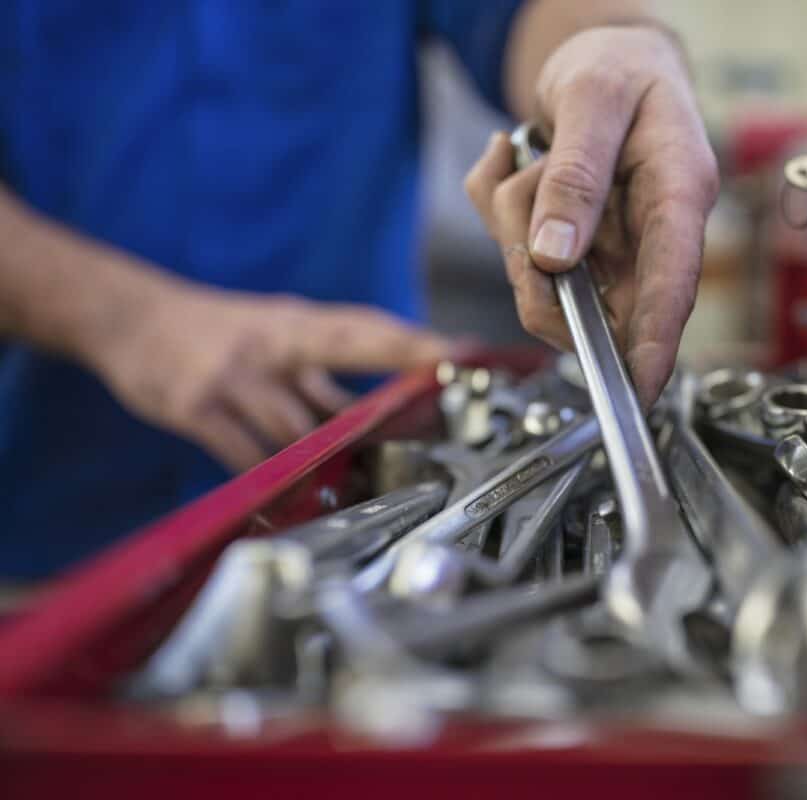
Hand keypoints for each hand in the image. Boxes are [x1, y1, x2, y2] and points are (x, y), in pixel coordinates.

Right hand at [90, 283, 452, 471]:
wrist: (128, 316)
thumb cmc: (219, 332)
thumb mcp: (274, 338)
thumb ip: (322, 376)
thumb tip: (381, 411)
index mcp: (296, 323)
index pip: (364, 328)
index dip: (411, 340)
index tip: (455, 352)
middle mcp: (270, 343)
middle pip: (341, 355)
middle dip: (390, 375)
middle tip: (433, 396)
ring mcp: (233, 376)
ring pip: (294, 427)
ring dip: (326, 461)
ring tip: (357, 488)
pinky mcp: (196, 407)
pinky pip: (243, 454)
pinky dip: (269, 478)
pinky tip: (286, 497)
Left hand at [466, 23, 717, 402]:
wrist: (603, 55)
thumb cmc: (619, 67)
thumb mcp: (593, 99)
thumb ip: (577, 176)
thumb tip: (558, 257)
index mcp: (678, 193)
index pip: (674, 283)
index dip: (656, 341)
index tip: (638, 386)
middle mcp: (650, 232)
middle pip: (597, 298)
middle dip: (539, 265)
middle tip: (518, 194)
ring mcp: (613, 245)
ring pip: (548, 280)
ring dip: (513, 223)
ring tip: (524, 159)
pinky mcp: (578, 245)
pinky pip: (521, 254)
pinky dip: (498, 210)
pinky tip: (512, 161)